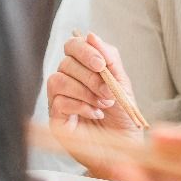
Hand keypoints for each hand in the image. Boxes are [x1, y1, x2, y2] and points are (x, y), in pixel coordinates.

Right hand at [45, 32, 142, 168]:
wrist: (124, 145)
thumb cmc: (123, 115)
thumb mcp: (121, 82)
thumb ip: (109, 58)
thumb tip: (91, 35)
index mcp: (84, 68)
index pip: (73, 46)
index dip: (85, 51)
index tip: (101, 64)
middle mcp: (68, 80)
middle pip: (66, 62)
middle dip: (91, 77)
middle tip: (108, 92)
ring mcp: (59, 98)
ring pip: (58, 80)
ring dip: (86, 91)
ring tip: (103, 104)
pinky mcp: (55, 117)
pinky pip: (59, 101)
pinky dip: (81, 106)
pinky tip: (94, 114)